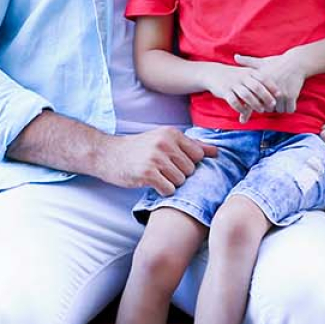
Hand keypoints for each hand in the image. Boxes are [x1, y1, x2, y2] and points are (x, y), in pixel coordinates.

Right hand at [99, 128, 217, 195]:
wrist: (106, 154)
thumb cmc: (137, 149)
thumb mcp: (163, 140)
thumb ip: (191, 146)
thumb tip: (217, 152)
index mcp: (171, 133)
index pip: (198, 156)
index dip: (187, 163)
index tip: (171, 161)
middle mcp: (165, 143)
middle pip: (190, 170)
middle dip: (178, 174)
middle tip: (160, 169)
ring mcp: (155, 158)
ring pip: (181, 181)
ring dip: (169, 183)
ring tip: (154, 174)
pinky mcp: (147, 173)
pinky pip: (168, 190)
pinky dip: (161, 190)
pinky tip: (150, 182)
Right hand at [204, 62, 277, 122]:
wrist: (212, 73)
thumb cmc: (234, 75)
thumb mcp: (246, 72)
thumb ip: (259, 79)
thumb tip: (276, 90)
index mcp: (248, 72)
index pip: (264, 78)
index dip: (272, 87)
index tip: (279, 95)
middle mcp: (241, 77)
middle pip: (257, 87)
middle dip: (266, 97)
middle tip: (272, 106)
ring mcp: (232, 84)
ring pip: (246, 95)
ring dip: (255, 104)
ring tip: (261, 110)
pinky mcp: (224, 91)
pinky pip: (234, 101)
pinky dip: (241, 108)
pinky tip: (245, 112)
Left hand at [234, 52, 305, 114]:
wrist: (296, 62)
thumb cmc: (276, 63)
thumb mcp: (261, 62)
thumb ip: (247, 62)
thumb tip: (235, 57)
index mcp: (259, 83)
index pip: (252, 101)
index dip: (250, 108)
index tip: (248, 114)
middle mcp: (268, 89)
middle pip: (266, 108)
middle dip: (267, 107)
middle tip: (270, 100)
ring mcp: (280, 93)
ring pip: (278, 110)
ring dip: (279, 108)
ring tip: (279, 100)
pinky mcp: (291, 96)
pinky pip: (289, 110)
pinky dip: (289, 108)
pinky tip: (287, 102)